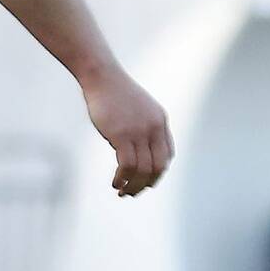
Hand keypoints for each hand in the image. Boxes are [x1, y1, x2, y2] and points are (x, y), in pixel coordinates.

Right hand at [83, 65, 174, 196]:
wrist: (102, 77)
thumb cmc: (115, 93)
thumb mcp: (138, 109)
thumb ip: (142, 128)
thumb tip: (136, 151)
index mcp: (160, 121)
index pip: (167, 155)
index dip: (157, 172)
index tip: (145, 181)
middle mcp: (154, 128)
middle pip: (158, 166)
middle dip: (147, 184)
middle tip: (133, 193)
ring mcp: (139, 131)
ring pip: (143, 170)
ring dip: (133, 186)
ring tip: (122, 192)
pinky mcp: (122, 135)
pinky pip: (127, 166)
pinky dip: (122, 179)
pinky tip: (115, 183)